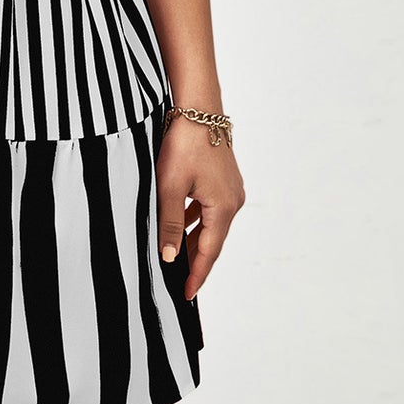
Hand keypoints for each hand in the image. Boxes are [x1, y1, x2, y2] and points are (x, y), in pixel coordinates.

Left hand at [155, 114, 245, 299]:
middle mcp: (233, 201)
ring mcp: (231, 189)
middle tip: (177, 281)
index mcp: (222, 208)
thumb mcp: (170, 187)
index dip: (196, 276)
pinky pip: (211, 209)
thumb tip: (170, 258)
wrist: (198, 108)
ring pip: (211, 225)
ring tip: (176, 258)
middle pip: (213, 241)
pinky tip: (182, 224)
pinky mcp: (225, 179)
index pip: (208, 252)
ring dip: (195, 241)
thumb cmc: (183, 145)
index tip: (185, 295)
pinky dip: (197, 221)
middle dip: (195, 261)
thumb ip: (170, 224)